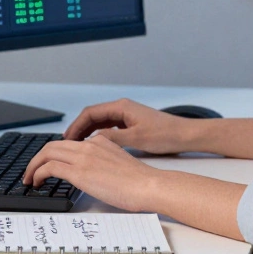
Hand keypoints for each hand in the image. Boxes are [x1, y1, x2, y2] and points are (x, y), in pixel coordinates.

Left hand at [22, 133, 162, 211]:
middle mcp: (89, 145)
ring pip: (46, 153)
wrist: (148, 185)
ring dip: (33, 166)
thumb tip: (92, 173)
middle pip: (52, 145)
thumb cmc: (139, 181)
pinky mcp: (79, 171)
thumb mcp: (119, 163)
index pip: (67, 143)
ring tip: (30, 179)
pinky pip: (49, 167)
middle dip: (36, 158)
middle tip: (31, 172)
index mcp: (99, 142)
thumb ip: (103, 161)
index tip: (46, 164)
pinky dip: (38, 173)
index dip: (52, 153)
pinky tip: (37, 182)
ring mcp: (83, 157)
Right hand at [64, 98, 198, 154]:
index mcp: (122, 107)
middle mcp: (122, 108)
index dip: (76, 125)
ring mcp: (126, 116)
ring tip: (76, 146)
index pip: (91, 113)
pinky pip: (108, 127)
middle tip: (66, 143)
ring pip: (99, 122)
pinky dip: (97, 135)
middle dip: (78, 129)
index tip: (67, 138)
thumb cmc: (165, 134)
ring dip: (87, 132)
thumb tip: (93, 140)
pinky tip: (93, 145)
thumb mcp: (137, 138)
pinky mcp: (130, 124)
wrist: (185, 135)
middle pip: (92, 116)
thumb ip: (113, 138)